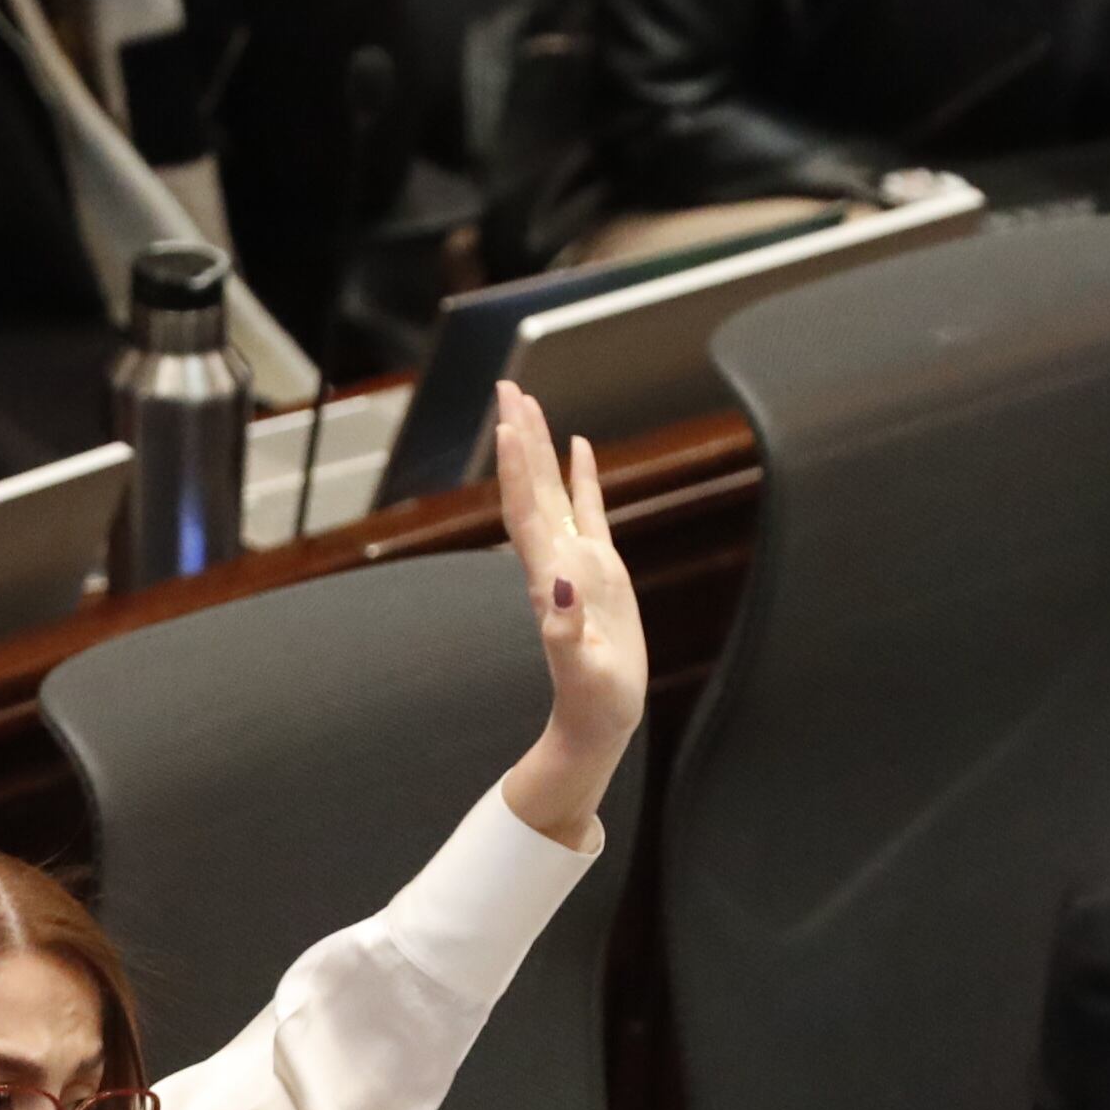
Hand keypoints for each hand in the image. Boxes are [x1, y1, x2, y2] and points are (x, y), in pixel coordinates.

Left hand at [488, 379, 644, 850]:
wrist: (598, 721)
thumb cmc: (594, 702)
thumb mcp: (584, 671)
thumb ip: (566, 633)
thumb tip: (557, 588)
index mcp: (549, 578)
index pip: (526, 512)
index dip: (516, 469)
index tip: (509, 424)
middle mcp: (555, 560)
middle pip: (530, 486)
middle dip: (519, 437)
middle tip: (508, 387)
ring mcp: (576, 561)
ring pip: (553, 490)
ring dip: (540, 448)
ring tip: (532, 403)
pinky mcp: (600, 570)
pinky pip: (589, 510)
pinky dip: (583, 477)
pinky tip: (580, 447)